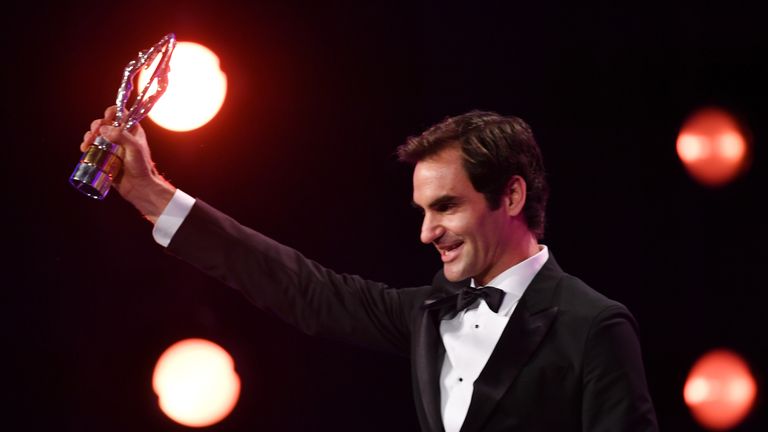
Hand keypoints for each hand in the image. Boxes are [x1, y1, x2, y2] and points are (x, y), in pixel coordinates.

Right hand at [81, 106, 175, 221]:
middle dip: (96, 125)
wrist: (139, 187)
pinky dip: (87, 146)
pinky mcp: (105, 157)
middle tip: (94, 134)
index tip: (106, 118)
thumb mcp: (135, 148)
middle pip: (104, 123)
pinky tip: (84, 149)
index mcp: (132, 131)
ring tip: (87, 144)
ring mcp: (112, 147)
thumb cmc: (141, 167)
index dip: (112, 112)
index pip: (121, 113)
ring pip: (96, 135)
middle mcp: (121, 136)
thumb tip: (103, 129)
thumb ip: (121, 136)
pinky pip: (93, 148)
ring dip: (88, 135)